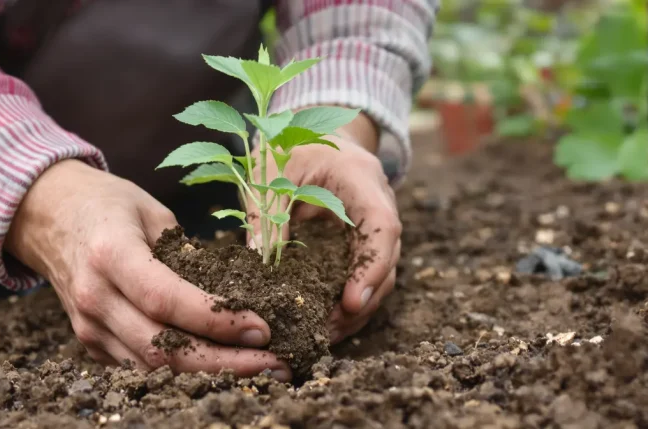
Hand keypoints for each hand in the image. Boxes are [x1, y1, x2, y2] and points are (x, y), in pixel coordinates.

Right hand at [6, 160, 290, 380]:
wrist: (46, 215)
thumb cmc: (105, 204)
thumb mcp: (152, 212)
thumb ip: (189, 254)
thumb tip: (234, 294)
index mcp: (110, 254)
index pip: (166, 299)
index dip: (216, 319)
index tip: (262, 328)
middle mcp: (95, 297)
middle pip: (163, 348)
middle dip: (226, 362)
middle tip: (277, 362)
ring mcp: (88, 326)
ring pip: (153, 368)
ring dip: (210, 373)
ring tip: (260, 367)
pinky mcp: (90, 342)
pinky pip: (140, 366)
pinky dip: (183, 370)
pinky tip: (220, 364)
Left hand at [246, 112, 401, 344]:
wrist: (308, 132)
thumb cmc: (287, 144)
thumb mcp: (268, 169)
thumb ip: (266, 210)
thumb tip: (260, 261)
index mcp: (360, 177)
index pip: (383, 226)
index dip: (373, 267)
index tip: (352, 302)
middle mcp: (377, 202)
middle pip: (387, 258)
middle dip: (363, 299)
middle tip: (327, 329)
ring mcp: (371, 224)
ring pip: (380, 273)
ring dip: (356, 307)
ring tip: (322, 334)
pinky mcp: (359, 240)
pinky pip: (362, 273)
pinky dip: (346, 299)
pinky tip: (323, 321)